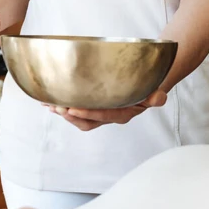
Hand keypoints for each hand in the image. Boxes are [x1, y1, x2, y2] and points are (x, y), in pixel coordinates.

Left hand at [47, 90, 167, 131]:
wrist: (146, 87)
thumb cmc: (148, 87)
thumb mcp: (154, 91)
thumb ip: (156, 97)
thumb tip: (159, 98)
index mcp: (123, 113)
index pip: (104, 115)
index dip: (88, 113)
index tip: (73, 109)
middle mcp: (110, 116)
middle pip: (87, 121)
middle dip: (71, 115)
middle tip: (57, 107)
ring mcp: (100, 113)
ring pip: (79, 118)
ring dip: (64, 114)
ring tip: (51, 105)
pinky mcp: (93, 108)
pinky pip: (76, 111)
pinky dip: (62, 107)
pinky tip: (48, 102)